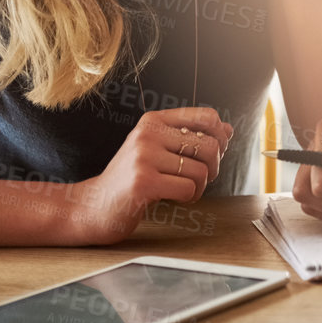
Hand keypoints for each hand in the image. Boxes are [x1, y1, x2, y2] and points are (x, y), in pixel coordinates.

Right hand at [72, 107, 233, 243]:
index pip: (207, 117)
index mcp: (153, 121)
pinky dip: (189, 198)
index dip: (219, 137)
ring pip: (201, 171)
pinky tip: (173, 198)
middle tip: (199, 178)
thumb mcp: (159, 150)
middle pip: (210, 146)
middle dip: (214, 167)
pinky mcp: (143, 182)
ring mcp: (143, 157)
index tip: (210, 154)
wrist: (92, 206)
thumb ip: (191, 138)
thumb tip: (228, 130)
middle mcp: (147, 134)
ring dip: (200, 187)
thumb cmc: (131, 178)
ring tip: (183, 190)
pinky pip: (188, 189)